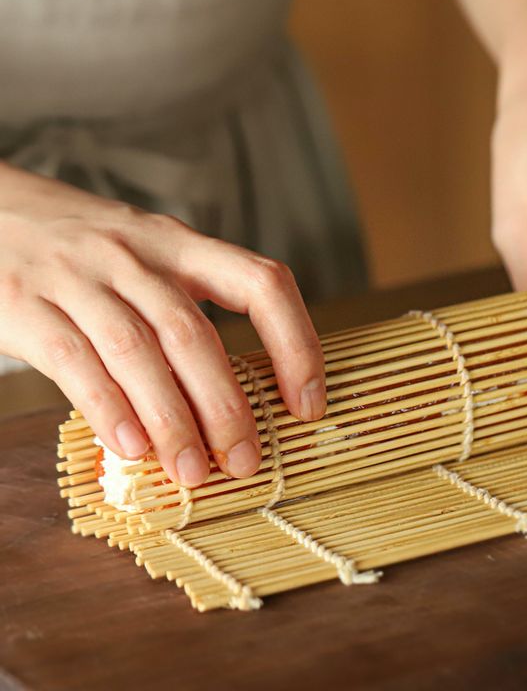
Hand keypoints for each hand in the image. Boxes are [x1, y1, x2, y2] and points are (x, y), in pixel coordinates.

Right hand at [0, 164, 325, 485]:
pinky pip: (75, 361)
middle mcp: (137, 256)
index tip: (308, 402)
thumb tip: (233, 401)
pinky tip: (131, 448)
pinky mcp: (27, 304)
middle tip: (243, 462)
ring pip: (138, 351)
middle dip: (226, 405)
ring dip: (171, 418)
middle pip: (193, 333)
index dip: (296, 342)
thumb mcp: (151, 257)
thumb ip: (187, 312)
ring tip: (192, 471)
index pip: (262, 282)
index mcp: (182, 245)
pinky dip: (108, 408)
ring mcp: (80, 278)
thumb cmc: (89, 250)